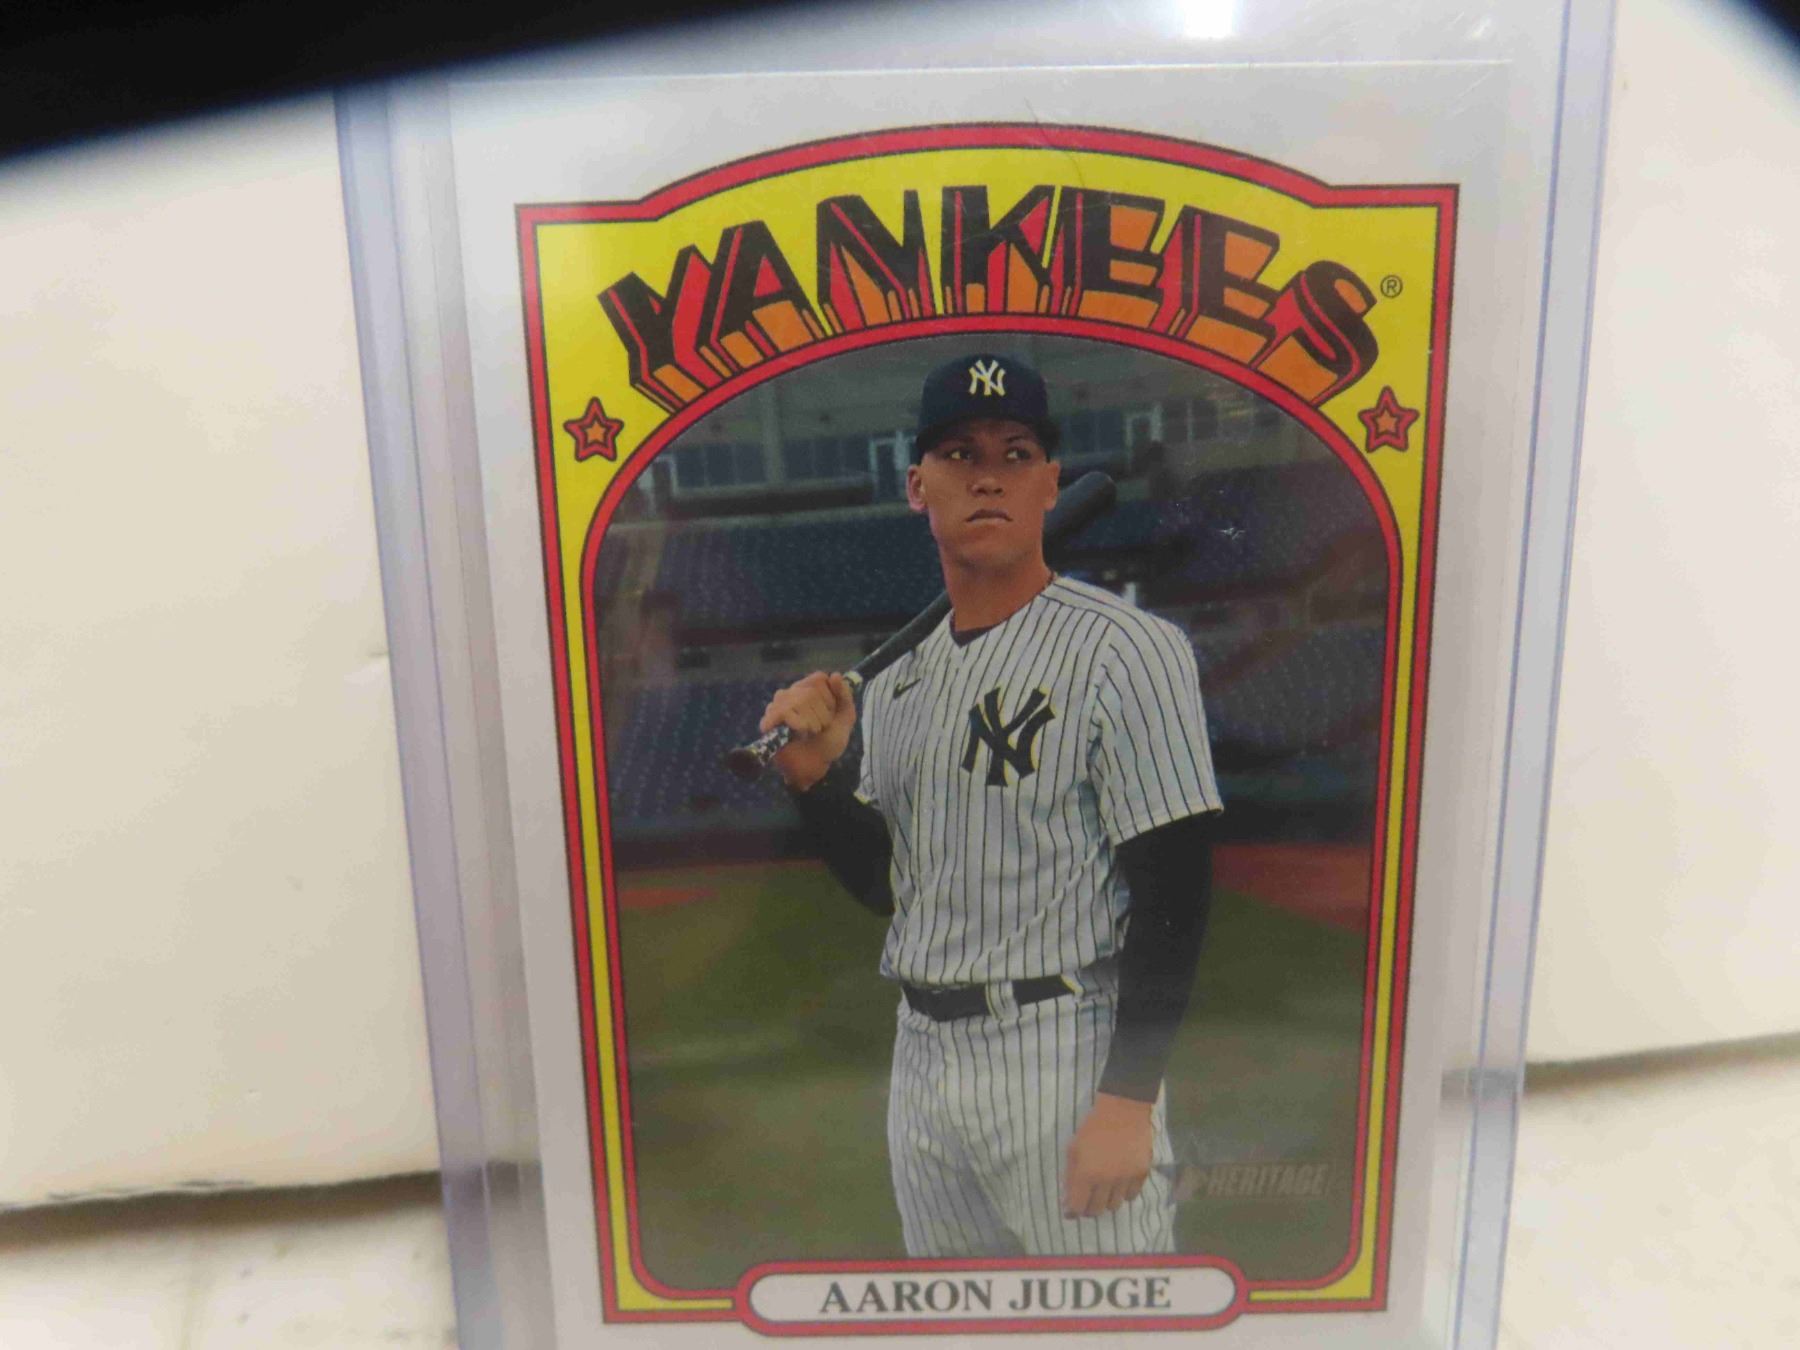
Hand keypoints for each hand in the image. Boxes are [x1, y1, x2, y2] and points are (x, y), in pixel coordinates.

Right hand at [759, 671, 856, 790]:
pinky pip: (785, 712)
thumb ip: (844, 696)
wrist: (815, 766)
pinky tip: (800, 733)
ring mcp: (777, 705)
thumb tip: (835, 675)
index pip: (819, 678)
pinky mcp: (769, 721)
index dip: (830, 697)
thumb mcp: (845, 717)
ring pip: (800, 700)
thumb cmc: (828, 742)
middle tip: (820, 728)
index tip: (830, 714)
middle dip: (823, 714)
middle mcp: (790, 693)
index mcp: (807, 688)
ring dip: (813, 722)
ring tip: (810, 733)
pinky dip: (799, 724)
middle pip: (811, 691)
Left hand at [1062, 1092, 1153, 1218]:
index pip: (1077, 1207)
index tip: (1071, 1209)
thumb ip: (1069, 1176)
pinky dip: (1123, 1193)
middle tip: (1087, 1199)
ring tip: (1103, 1190)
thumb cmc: (1093, 1127)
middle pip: (1096, 1210)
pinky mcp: (1141, 1174)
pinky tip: (1119, 1183)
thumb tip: (1067, 1200)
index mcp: (1085, 1173)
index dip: (1072, 1211)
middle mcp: (1106, 1180)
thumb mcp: (1073, 1148)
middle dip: (1088, 1208)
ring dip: (1106, 1201)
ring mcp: (1126, 1178)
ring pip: (1115, 1206)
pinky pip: (1131, 1196)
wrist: (1123, 1110)